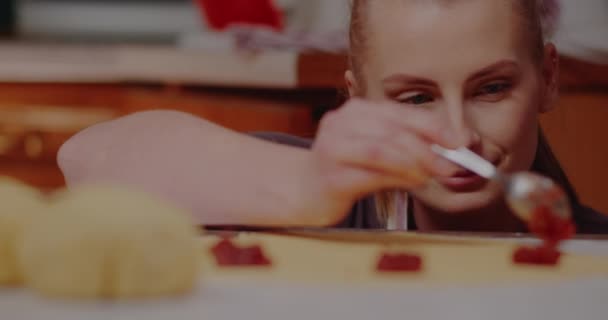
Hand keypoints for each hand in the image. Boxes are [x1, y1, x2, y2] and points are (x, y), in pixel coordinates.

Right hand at [303, 98, 459, 220]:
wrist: (304, 191)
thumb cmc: (346, 169)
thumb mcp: (373, 148)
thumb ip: (403, 144)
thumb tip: (446, 150)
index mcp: (354, 111)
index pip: (399, 113)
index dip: (432, 126)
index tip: (457, 141)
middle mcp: (341, 123)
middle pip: (393, 131)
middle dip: (428, 148)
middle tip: (451, 165)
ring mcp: (333, 148)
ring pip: (383, 151)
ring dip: (415, 163)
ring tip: (433, 175)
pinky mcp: (332, 176)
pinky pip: (373, 175)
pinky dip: (399, 178)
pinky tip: (414, 183)